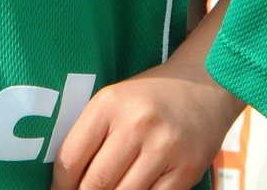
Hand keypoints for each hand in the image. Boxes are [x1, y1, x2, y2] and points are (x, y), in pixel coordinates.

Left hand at [50, 62, 242, 189]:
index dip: (60, 185)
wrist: (206, 85)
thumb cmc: (149, 98)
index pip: (70, 157)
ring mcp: (165, 148)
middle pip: (95, 183)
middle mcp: (138, 123)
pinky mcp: (188, 169)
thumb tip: (67, 182)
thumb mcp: (115, 101)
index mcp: (110, 103)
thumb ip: (90, 136)